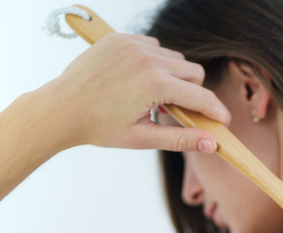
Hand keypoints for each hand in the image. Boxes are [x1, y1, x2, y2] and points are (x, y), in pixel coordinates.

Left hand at [41, 33, 229, 151]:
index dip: (216, 112)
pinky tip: (139, 80)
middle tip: (176, 111)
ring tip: (154, 96)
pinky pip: (154, 47)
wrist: (60, 109)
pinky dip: (155, 63)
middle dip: (193, 92)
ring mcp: (133, 45)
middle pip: (194, 72)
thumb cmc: (99, 127)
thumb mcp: (143, 138)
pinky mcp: (121, 38)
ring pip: (175, 58)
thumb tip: (213, 144)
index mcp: (155, 85)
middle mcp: (148, 59)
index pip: (202, 97)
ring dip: (174, 77)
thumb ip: (182, 139)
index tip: (222, 122)